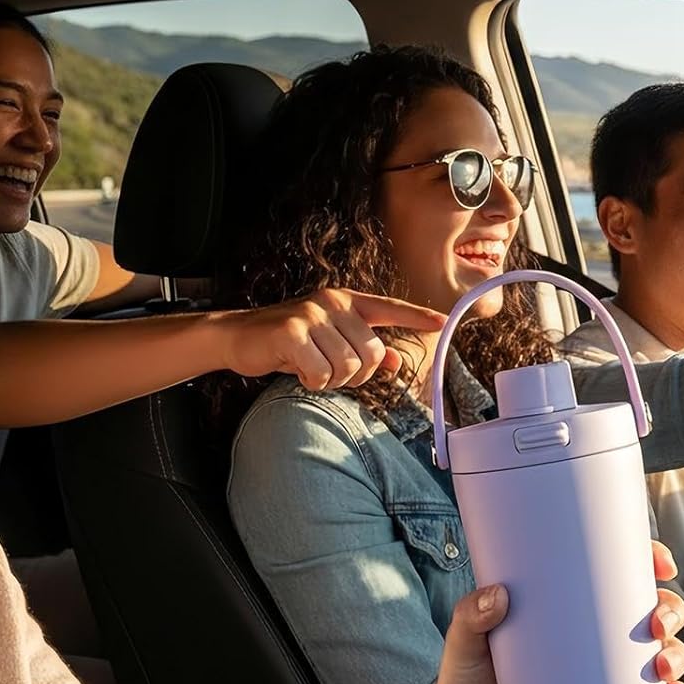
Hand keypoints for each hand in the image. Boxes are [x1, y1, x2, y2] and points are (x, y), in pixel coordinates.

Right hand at [213, 288, 447, 389]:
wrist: (238, 336)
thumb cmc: (289, 343)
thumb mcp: (329, 342)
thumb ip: (363, 348)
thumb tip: (395, 362)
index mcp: (346, 302)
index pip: (389, 308)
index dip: (417, 317)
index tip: (444, 322)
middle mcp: (333, 303)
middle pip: (370, 354)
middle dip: (354, 375)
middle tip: (328, 371)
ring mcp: (312, 315)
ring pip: (347, 367)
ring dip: (330, 379)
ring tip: (310, 368)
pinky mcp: (292, 333)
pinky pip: (321, 373)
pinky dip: (311, 381)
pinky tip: (296, 370)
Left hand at [431, 541, 683, 683]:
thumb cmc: (464, 681)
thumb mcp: (464, 643)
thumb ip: (470, 617)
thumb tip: (495, 595)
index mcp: (567, 605)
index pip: (617, 572)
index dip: (649, 560)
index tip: (660, 564)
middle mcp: (593, 635)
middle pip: (651, 610)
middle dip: (670, 611)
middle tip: (657, 625)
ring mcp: (603, 674)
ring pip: (660, 653)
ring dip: (677, 654)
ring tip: (661, 668)